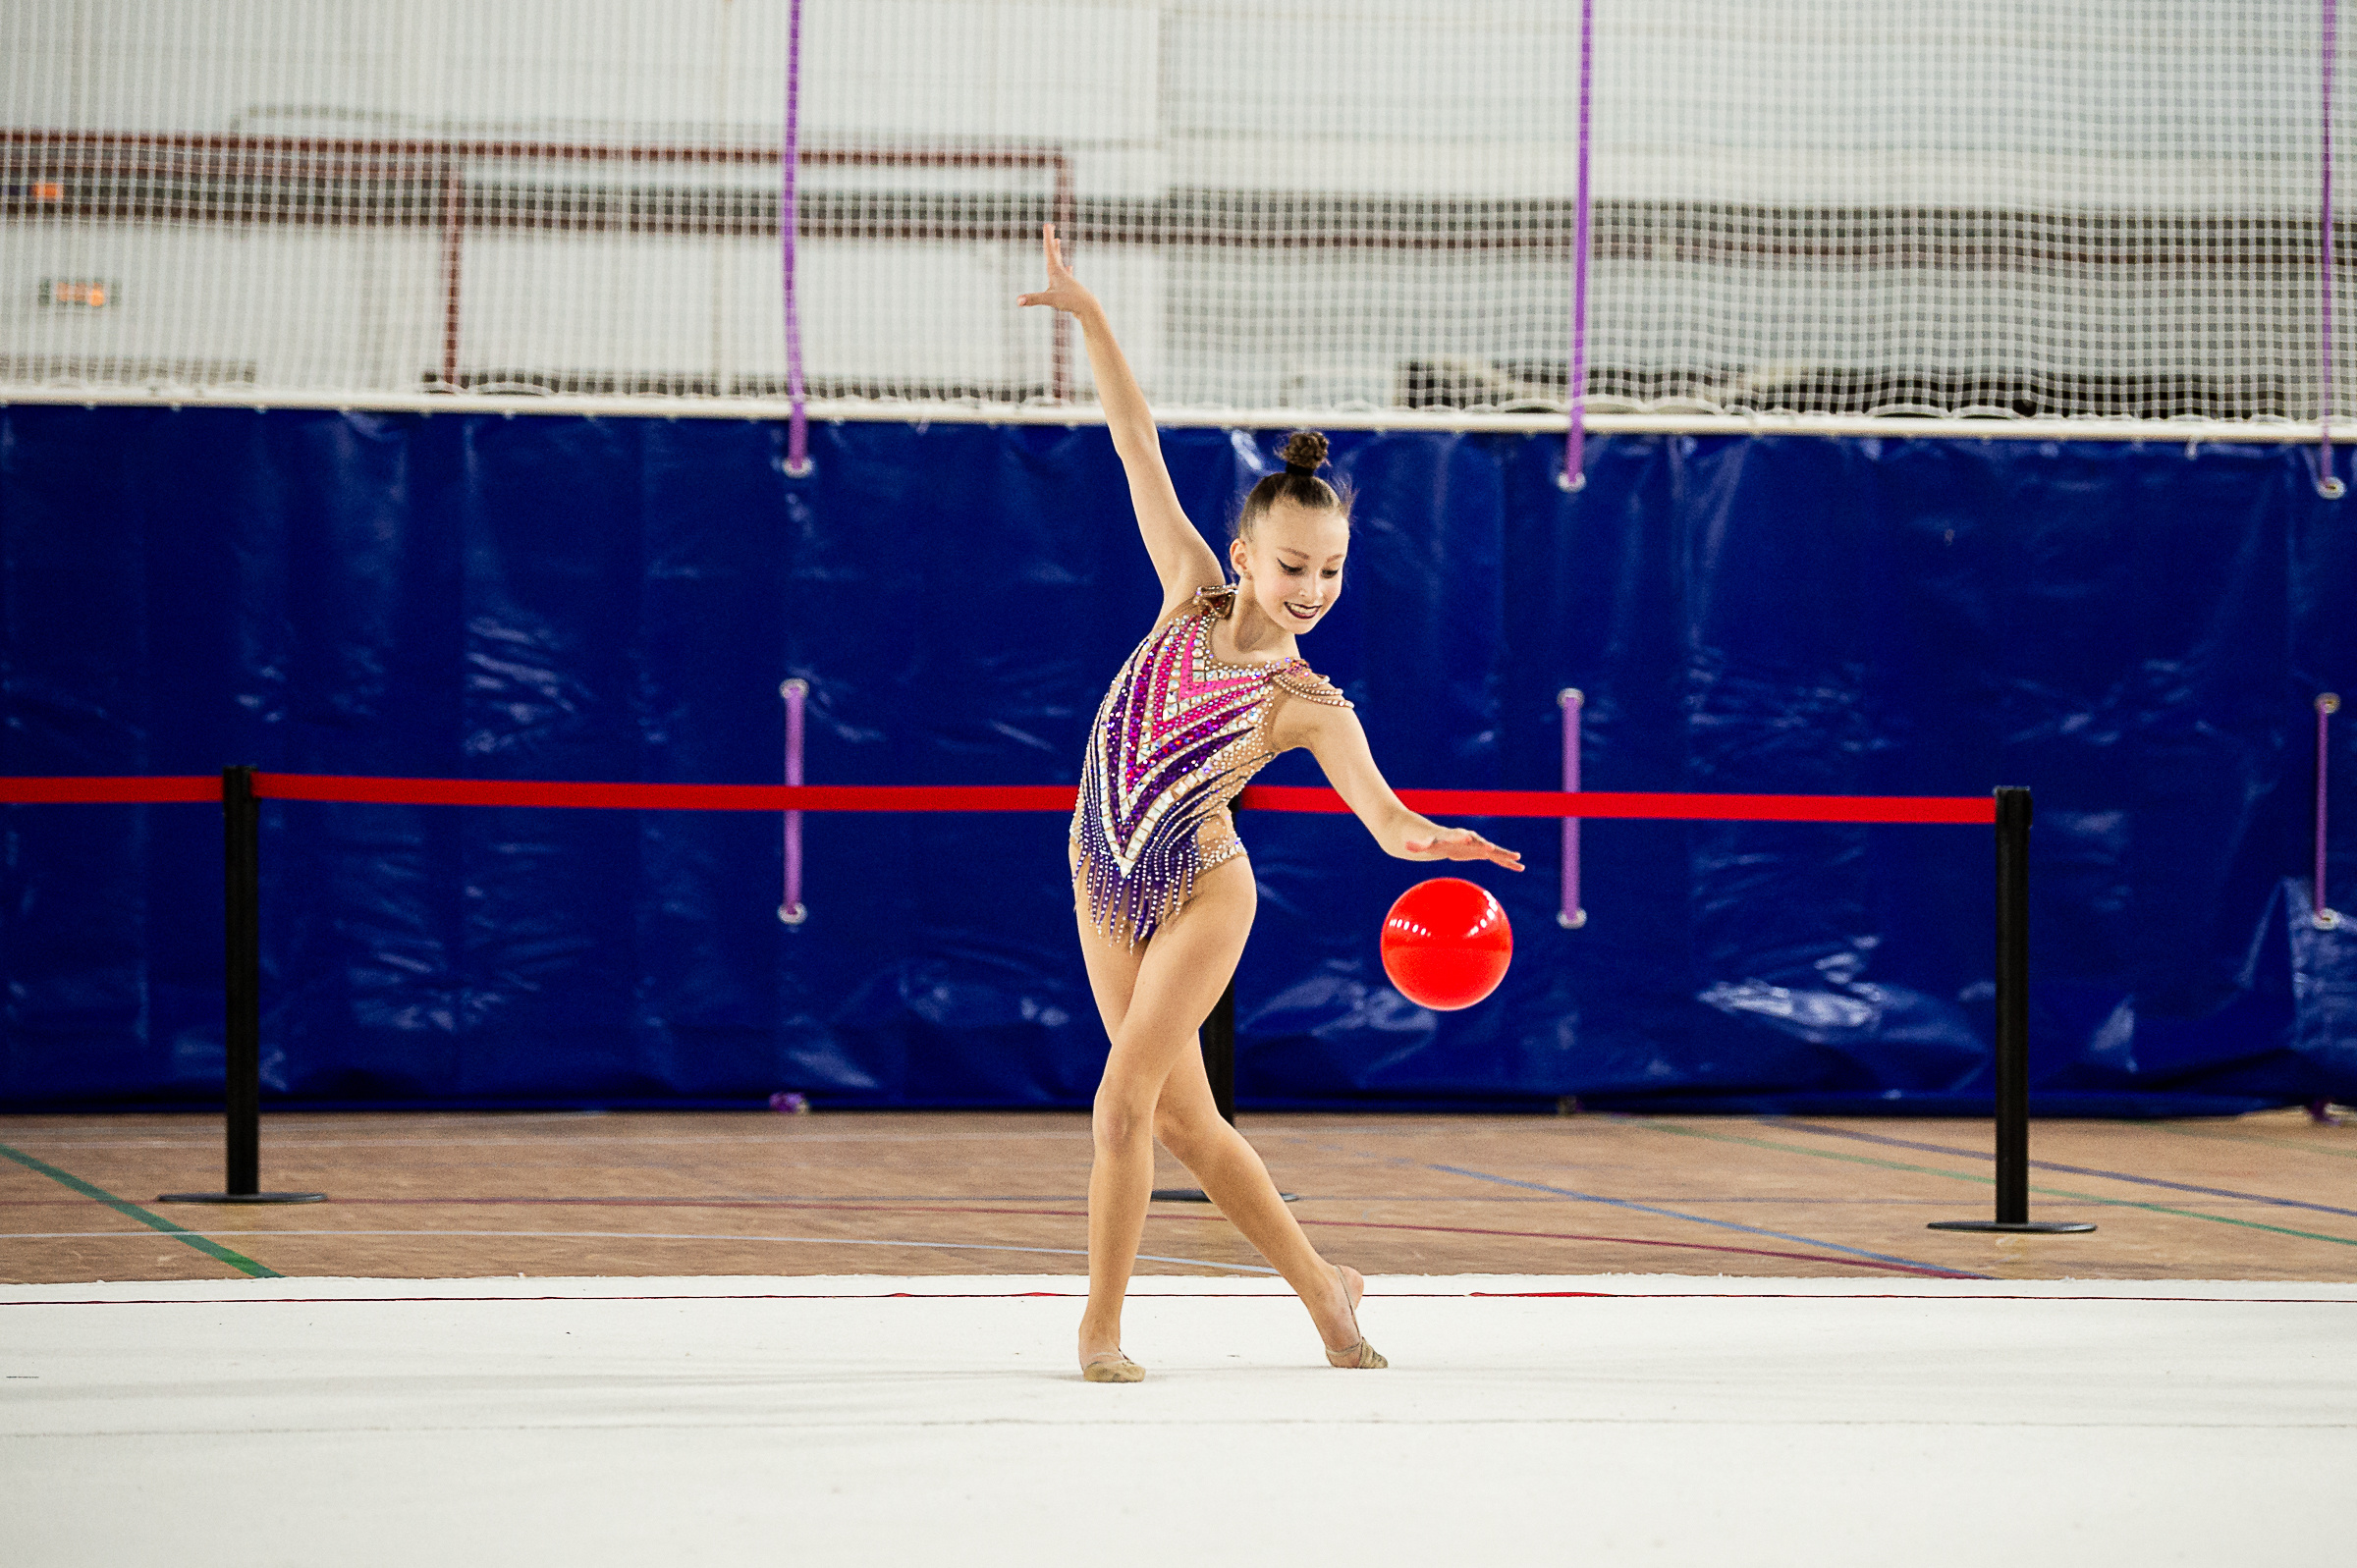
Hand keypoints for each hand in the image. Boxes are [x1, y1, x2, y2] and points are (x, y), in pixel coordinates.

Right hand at [1015, 223, 1097, 315]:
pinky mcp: (1071, 288)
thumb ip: (1033, 299)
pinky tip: (1070, 268)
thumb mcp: (1050, 300)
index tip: (1047, 224)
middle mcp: (1062, 272)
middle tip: (1050, 226)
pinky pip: (1066, 275)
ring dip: (1058, 251)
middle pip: (1055, 252)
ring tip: (1058, 241)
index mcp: (1056, 271)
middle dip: (1051, 239)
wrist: (1089, 309)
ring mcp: (1067, 279)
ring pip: (1060, 261)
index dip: (1047, 237)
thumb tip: (1018, 301)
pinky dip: (1066, 270)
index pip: (1050, 251)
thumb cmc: (1071, 302)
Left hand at [1403, 827, 1523, 870]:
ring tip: (1520, 862)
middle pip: (1481, 844)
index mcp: (1452, 835)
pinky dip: (1505, 861)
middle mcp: (1466, 838)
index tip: (1476, 842)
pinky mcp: (1477, 851)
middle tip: (1507, 853)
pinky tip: (1518, 866)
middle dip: (1493, 848)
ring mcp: (1474, 844)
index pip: (1459, 837)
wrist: (1428, 835)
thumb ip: (1416, 845)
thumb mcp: (1419, 843)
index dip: (1466, 839)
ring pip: (1492, 851)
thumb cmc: (1423, 839)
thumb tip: (1406, 847)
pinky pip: (1493, 857)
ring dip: (1505, 857)